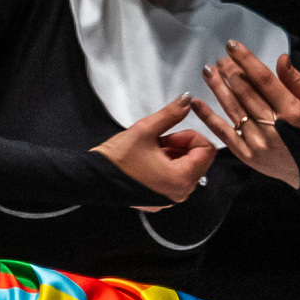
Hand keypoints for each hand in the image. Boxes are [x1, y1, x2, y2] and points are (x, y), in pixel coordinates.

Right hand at [91, 96, 220, 206]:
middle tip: (159, 140)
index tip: (170, 134)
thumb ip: (171, 114)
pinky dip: (167, 166)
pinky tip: (147, 160)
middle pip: (198, 160)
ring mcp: (170, 198)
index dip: (190, 136)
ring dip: (174, 154)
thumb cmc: (116, 160)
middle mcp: (179, 192)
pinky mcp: (160, 199)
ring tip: (151, 149)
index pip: (207, 150)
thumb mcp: (145, 130)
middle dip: (182, 145)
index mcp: (181, 179)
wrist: (93, 179)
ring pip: (186, 168)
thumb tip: (186, 100)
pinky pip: (174, 179)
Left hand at [188, 40, 299, 188]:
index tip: (233, 46)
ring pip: (233, 109)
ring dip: (217, 88)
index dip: (246, 60)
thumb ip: (297, 80)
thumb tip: (281, 59)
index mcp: (291, 110)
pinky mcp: (246, 155)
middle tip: (220, 59)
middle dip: (230, 71)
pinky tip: (196, 103)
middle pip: (245, 92)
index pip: (264, 79)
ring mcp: (257, 142)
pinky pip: (224, 133)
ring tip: (208, 71)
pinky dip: (208, 118)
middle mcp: (272, 125)